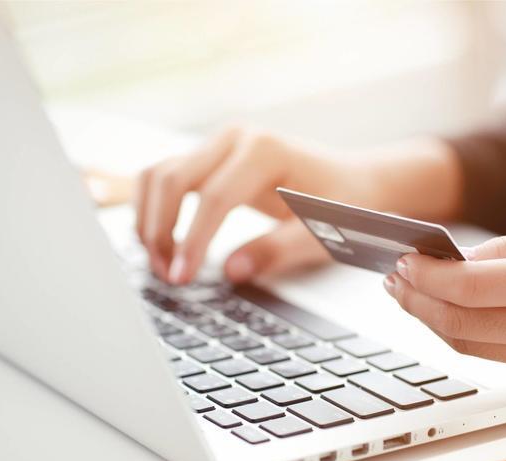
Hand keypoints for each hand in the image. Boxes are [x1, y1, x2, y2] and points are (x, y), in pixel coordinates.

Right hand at [136, 127, 460, 283]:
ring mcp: (218, 145)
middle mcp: (235, 138)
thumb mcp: (323, 232)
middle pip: (172, 179)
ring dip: (149, 220)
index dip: (193, 241)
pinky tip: (160, 245)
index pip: (214, 198)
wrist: (357, 181)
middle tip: (167, 277)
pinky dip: (153, 210)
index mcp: (265, 151)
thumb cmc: (346, 205)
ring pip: (158, 175)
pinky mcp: (209, 158)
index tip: (182, 277)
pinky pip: (165, 178)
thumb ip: (279, 250)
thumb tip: (232, 271)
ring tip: (161, 265)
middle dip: (160, 231)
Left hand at [384, 219, 505, 395]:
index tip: (401, 259)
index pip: (471, 286)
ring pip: (470, 348)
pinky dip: (465, 337)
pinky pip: (497, 360)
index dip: (426, 275)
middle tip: (391, 279)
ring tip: (408, 295)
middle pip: (458, 324)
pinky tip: (450, 316)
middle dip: (415, 300)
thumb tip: (460, 261)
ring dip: (431, 321)